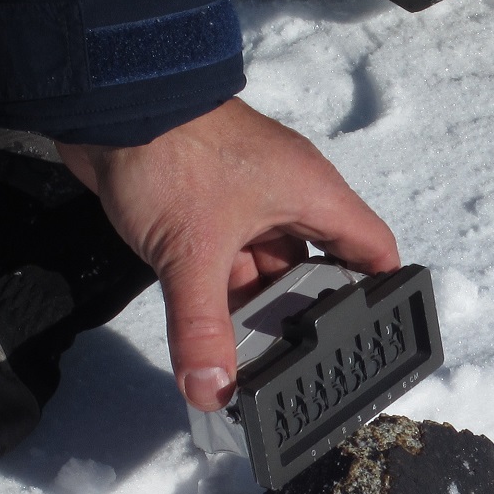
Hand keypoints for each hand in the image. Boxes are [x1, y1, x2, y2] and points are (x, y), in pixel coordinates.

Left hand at [55, 98, 400, 411]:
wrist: (112, 102)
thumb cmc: (172, 154)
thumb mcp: (193, 254)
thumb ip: (202, 328)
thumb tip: (211, 392)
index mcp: (312, 194)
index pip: (373, 249)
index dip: (381, 294)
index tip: (374, 338)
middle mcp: (289, 196)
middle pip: (317, 268)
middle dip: (303, 315)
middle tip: (293, 364)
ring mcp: (248, 199)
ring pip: (267, 267)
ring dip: (257, 305)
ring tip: (247, 357)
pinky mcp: (209, 204)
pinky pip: (230, 258)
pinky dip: (222, 289)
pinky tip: (209, 326)